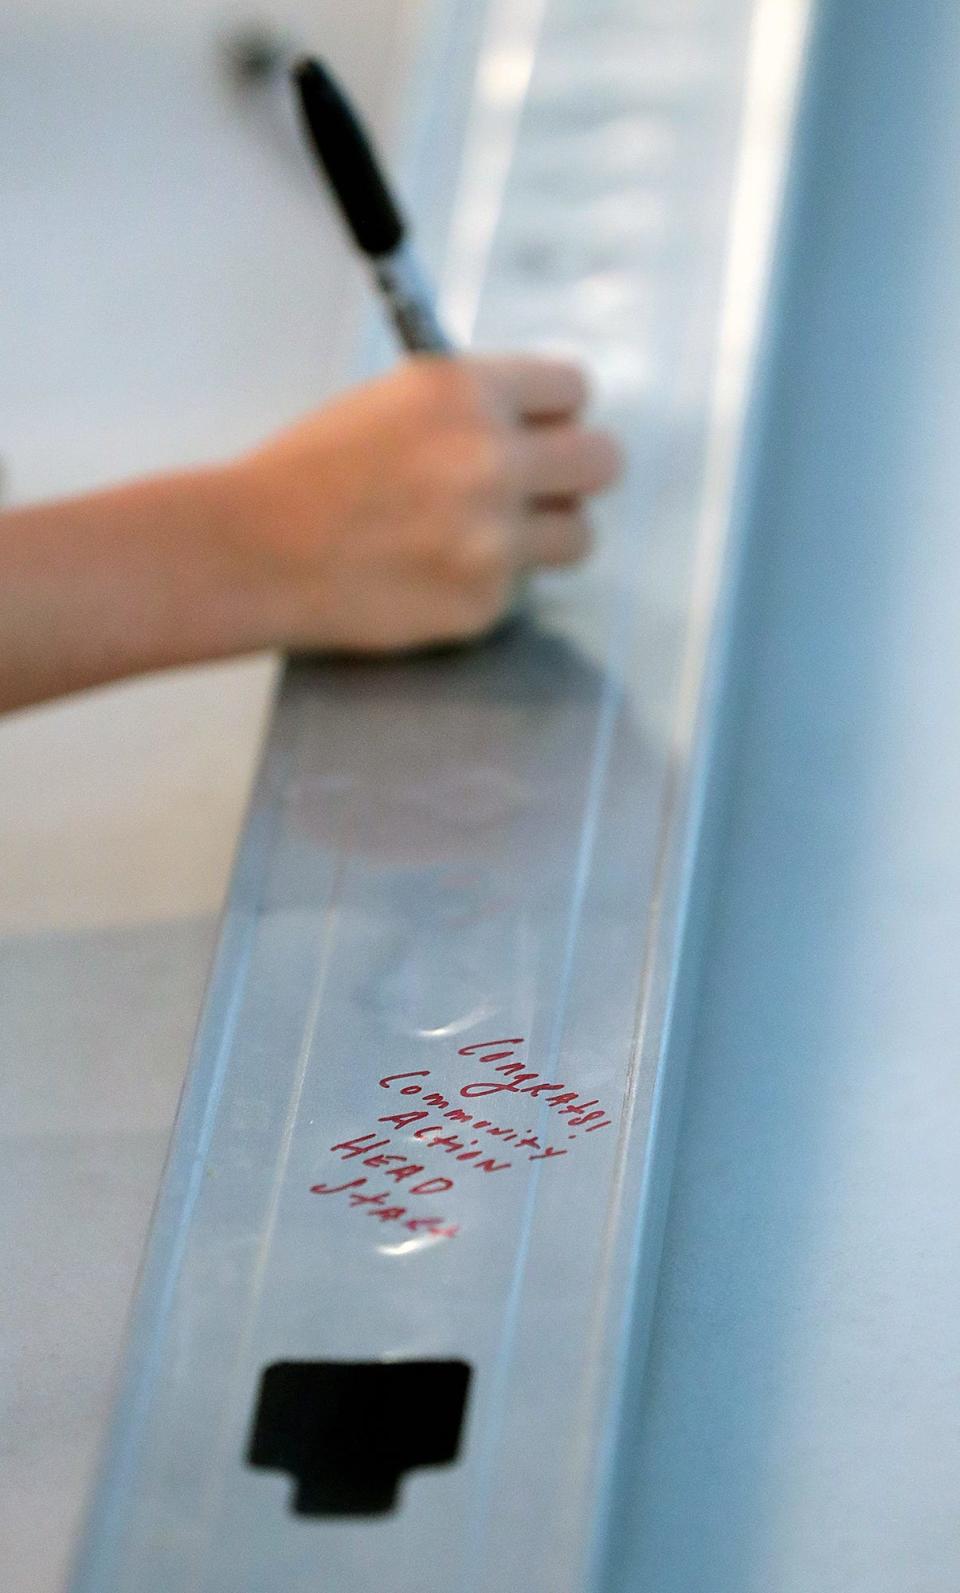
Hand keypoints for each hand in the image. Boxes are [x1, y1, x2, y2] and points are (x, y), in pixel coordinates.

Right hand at [218, 353, 622, 653]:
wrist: (250, 552)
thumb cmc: (308, 474)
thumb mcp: (393, 404)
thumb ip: (471, 410)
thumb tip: (536, 424)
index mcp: (468, 392)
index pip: (574, 388)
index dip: (558, 412)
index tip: (544, 429)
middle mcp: (493, 460)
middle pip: (602, 461)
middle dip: (574, 475)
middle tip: (541, 489)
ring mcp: (493, 538)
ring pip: (578, 535)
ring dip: (543, 536)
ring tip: (480, 538)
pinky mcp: (482, 601)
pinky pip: (518, 590)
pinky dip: (483, 585)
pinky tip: (427, 576)